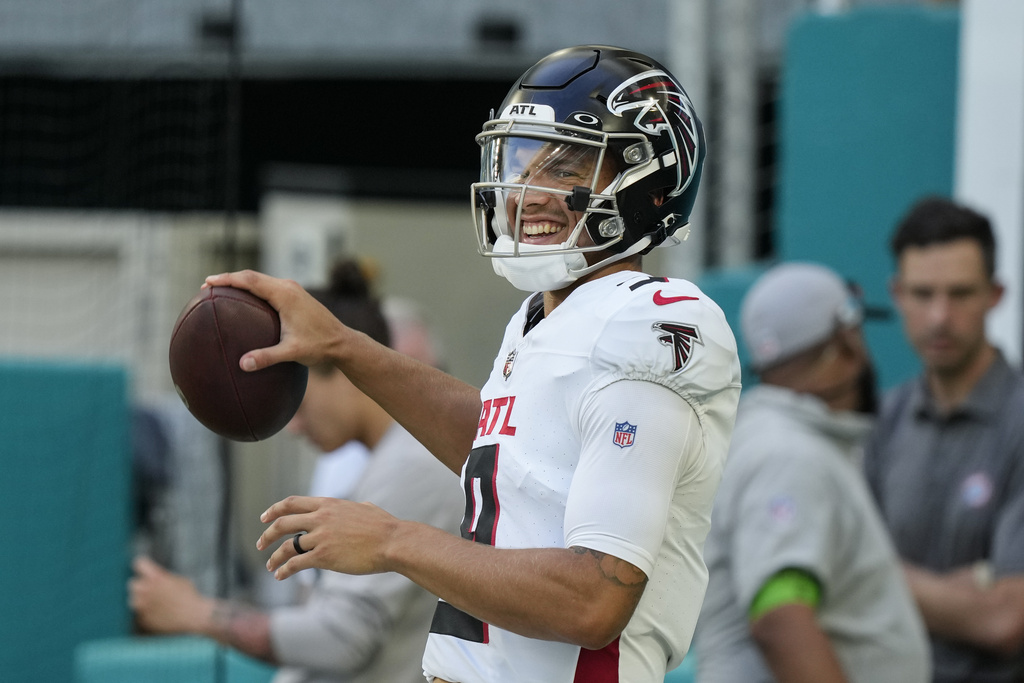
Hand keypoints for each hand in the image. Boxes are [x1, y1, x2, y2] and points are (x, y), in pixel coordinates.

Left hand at [128, 556, 211, 633]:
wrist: (194, 617)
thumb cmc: (190, 597)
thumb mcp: (179, 580)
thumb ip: (163, 577)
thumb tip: (156, 577)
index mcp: (155, 577)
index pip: (140, 564)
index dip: (143, 566)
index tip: (145, 568)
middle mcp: (146, 590)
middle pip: (133, 584)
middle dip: (141, 586)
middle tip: (151, 590)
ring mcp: (143, 606)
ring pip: (133, 600)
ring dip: (141, 600)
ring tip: (154, 603)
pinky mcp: (143, 619)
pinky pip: (140, 614)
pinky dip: (146, 614)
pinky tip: (158, 614)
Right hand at [203, 270, 348, 370]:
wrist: (343, 342)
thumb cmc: (320, 346)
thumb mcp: (292, 353)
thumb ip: (267, 357)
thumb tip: (243, 364)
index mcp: (285, 294)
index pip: (250, 280)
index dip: (227, 279)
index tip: (207, 282)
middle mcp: (288, 287)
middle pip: (252, 276)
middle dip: (229, 278)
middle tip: (206, 286)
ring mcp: (293, 289)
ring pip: (261, 280)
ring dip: (240, 282)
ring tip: (220, 290)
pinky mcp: (295, 295)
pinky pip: (268, 286)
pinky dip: (252, 289)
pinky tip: (243, 300)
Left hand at [257, 496, 399, 580]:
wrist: (392, 541)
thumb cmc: (384, 526)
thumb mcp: (366, 508)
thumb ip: (355, 507)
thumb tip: (361, 506)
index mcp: (328, 504)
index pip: (292, 503)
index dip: (274, 510)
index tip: (264, 517)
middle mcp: (320, 518)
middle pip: (283, 523)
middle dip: (268, 534)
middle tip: (261, 543)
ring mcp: (321, 537)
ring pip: (286, 546)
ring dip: (274, 557)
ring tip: (270, 566)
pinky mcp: (324, 556)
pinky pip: (296, 563)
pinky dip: (284, 570)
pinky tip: (280, 576)